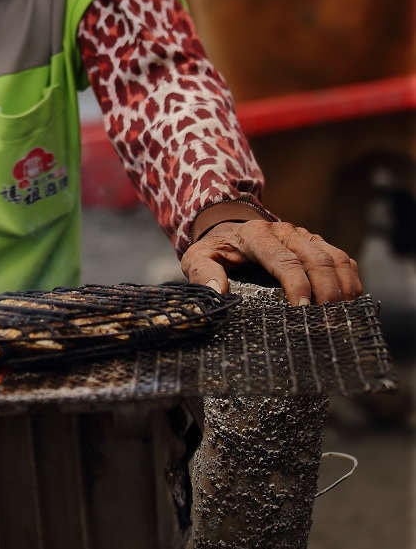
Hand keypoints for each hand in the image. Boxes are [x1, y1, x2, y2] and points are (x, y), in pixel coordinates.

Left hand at [181, 218, 361, 306]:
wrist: (228, 228)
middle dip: (326, 290)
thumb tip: (218, 291)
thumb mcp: (197, 258)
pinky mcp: (316, 244)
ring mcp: (304, 237)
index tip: (303, 308)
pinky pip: (341, 258)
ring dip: (343, 286)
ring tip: (342, 314)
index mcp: (257, 235)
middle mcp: (285, 232)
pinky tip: (350, 301)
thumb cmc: (216, 250)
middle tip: (327, 319)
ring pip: (334, 257)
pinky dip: (350, 279)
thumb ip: (203, 272)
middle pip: (316, 259)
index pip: (284, 260)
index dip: (298, 284)